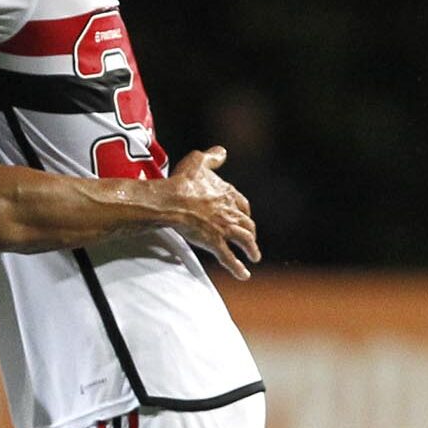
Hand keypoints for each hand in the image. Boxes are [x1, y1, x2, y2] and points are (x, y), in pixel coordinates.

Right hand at [165, 145, 260, 279]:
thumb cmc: (183, 181)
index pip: (242, 204)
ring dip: (251, 249)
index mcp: (228, 194)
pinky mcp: (214, 243)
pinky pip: (229, 258)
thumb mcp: (198, 161)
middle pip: (247, 224)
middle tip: (251, 239)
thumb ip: (211, 157)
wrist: (172, 201)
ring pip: (244, 241)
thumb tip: (222, 152)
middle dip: (251, 232)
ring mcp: (224, 229)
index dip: (244, 211)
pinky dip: (237, 268)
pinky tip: (244, 275)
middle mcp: (230, 212)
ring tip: (255, 257)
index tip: (245, 216)